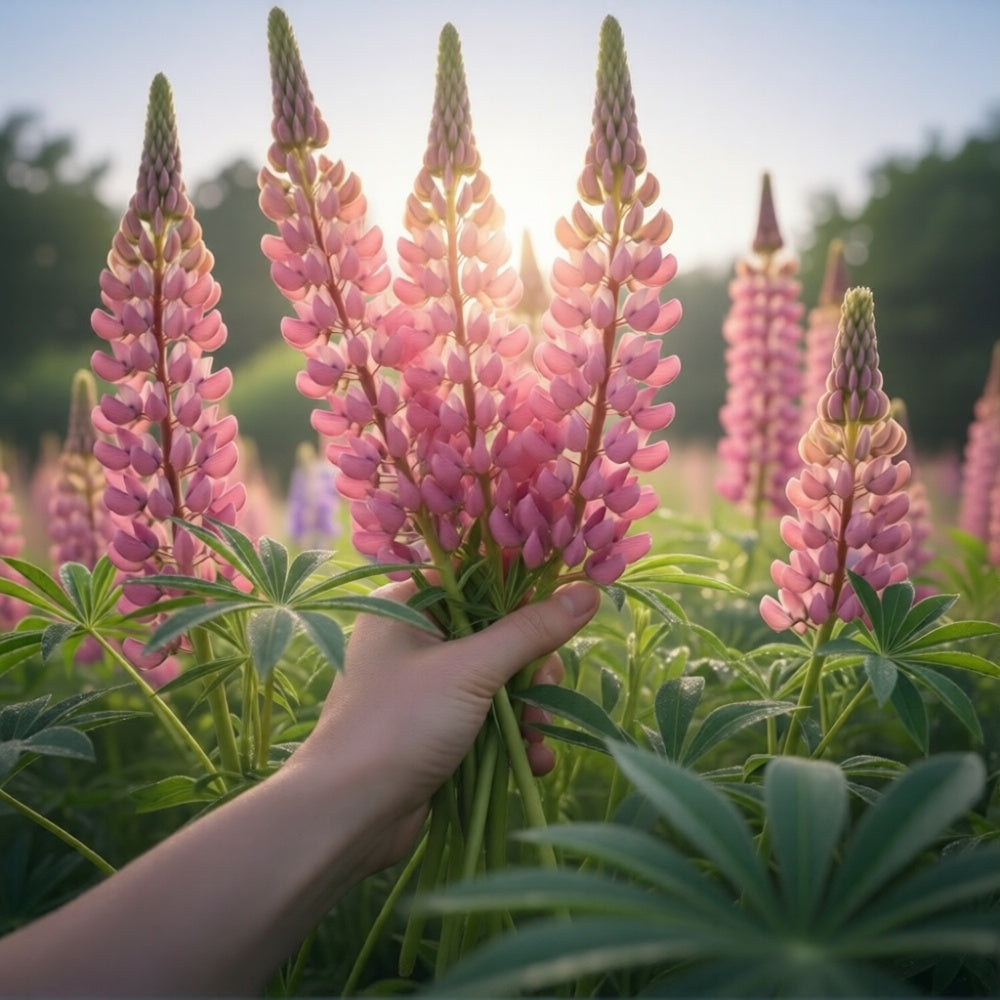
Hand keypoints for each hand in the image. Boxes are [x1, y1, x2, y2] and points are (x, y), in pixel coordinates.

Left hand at [296, 579, 600, 868]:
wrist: (348, 814)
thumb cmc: (400, 723)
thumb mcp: (471, 670)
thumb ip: (530, 631)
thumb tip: (586, 592)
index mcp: (408, 604)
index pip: (479, 576)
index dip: (524, 590)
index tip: (566, 607)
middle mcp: (415, 639)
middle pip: (498, 632)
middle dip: (531, 666)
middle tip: (542, 690)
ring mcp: (427, 687)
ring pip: (501, 680)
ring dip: (529, 708)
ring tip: (536, 735)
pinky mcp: (437, 730)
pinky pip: (490, 719)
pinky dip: (514, 736)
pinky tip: (533, 759)